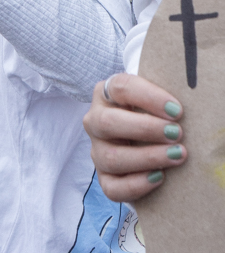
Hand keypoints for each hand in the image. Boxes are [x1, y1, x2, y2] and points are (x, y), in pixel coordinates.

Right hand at [83, 73, 186, 201]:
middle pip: (108, 122)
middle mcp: (95, 121)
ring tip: (175, 155)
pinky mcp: (103, 178)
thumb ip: (162, 101)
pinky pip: (113, 187)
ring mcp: (97, 151)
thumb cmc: (153, 115)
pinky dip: (137, 185)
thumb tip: (180, 111)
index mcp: (106, 93)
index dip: (149, 97)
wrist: (146, 141)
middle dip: (145, 128)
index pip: (121, 88)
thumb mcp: (152, 101)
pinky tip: (159, 177)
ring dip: (147, 157)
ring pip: (111, 157)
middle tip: (176, 133)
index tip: (176, 110)